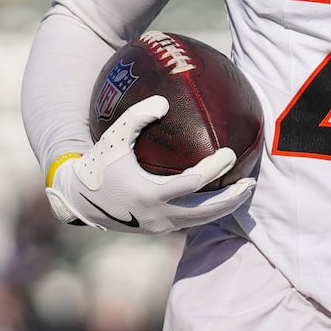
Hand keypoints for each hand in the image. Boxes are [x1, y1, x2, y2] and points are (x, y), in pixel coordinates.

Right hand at [45, 95, 254, 233]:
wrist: (79, 200)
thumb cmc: (98, 164)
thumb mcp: (114, 137)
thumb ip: (138, 117)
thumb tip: (165, 101)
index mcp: (149, 194)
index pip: (191, 184)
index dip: (213, 170)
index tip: (230, 154)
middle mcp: (157, 215)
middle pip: (204, 211)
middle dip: (231, 198)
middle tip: (252, 182)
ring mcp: (158, 226)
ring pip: (199, 220)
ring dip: (224, 208)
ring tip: (244, 191)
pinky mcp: (157, 229)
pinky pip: (189, 220)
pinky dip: (207, 211)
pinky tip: (221, 197)